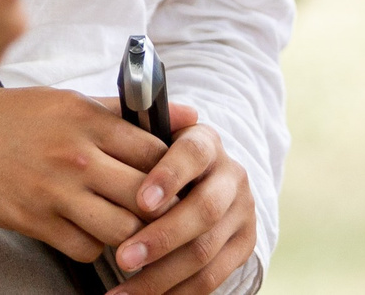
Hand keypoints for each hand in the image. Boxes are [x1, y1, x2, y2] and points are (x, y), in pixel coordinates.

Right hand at [0, 88, 163, 260]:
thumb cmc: (3, 117)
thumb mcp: (64, 100)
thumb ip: (121, 110)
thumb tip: (184, 114)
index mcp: (88, 120)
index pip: (157, 150)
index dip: (174, 168)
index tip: (177, 177)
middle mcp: (79, 156)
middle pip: (148, 194)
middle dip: (161, 207)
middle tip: (163, 211)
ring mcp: (57, 192)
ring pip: (123, 228)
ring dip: (131, 232)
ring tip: (128, 225)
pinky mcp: (35, 222)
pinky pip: (85, 248)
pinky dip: (94, 246)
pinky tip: (89, 231)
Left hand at [111, 105, 257, 294]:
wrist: (205, 180)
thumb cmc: (159, 160)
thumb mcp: (153, 139)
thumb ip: (139, 126)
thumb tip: (136, 90)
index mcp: (206, 143)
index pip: (193, 152)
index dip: (169, 175)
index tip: (141, 200)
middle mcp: (232, 176)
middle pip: (202, 211)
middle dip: (160, 238)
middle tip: (122, 257)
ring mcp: (242, 213)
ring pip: (204, 251)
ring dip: (160, 276)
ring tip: (120, 292)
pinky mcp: (245, 245)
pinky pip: (211, 278)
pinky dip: (175, 293)